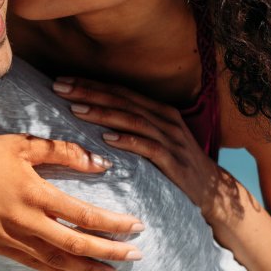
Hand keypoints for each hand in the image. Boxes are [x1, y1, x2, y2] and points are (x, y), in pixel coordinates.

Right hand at [0, 134, 143, 270]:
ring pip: (56, 261)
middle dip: (110, 252)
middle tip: (136, 257)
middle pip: (75, 244)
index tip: (137, 226)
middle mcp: (24, 220)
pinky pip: (32, 264)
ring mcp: (9, 237)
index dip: (114, 224)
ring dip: (87, 269)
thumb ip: (64, 152)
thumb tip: (101, 163)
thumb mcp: (24, 144)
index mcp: (34, 192)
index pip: (84, 214)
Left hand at [52, 77, 226, 219]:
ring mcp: (171, 138)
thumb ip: (131, 125)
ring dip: (102, 113)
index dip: (90, 84)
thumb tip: (92, 116)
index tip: (62, 79)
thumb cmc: (175, 164)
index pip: (119, 91)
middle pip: (122, 99)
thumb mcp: (155, 139)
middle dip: (88, 91)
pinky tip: (107, 139)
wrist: (212, 191)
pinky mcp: (174, 160)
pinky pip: (148, 147)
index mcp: (158, 110)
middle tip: (59, 87)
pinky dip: (127, 140)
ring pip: (132, 119)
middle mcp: (165, 119)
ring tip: (76, 109)